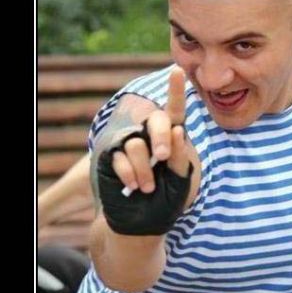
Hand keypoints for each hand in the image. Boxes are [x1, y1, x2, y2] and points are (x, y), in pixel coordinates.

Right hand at [110, 67, 189, 192]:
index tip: (178, 70)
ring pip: (137, 143)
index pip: (175, 112)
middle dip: (161, 137)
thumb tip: (178, 129)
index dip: (175, 91)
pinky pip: (120, 157)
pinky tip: (133, 188)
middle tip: (163, 157)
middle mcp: (149, 136)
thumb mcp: (180, 180)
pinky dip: (130, 174)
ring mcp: (129, 144)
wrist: (141, 221)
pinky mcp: (111, 156)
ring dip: (145, 169)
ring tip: (148, 187)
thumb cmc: (166, 200)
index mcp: (171, 139)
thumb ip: (180, 156)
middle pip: (155, 120)